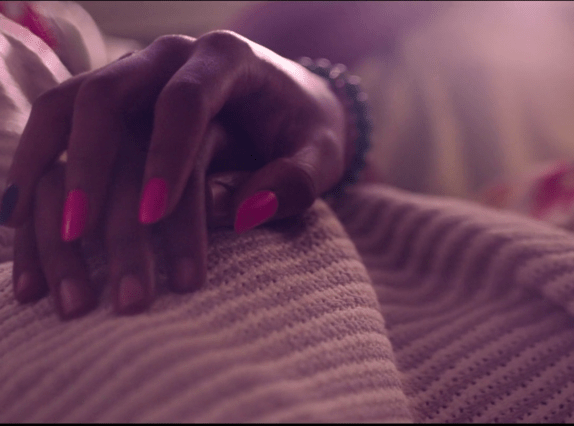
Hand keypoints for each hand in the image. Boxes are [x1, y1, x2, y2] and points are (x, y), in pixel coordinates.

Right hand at [2, 31, 347, 318]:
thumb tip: (247, 212)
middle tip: (79, 232)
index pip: (186, 100)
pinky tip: (25, 212)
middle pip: (109, 94)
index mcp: (229, 59)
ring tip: (37, 229)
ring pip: (70, 103)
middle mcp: (172, 56)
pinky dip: (41, 163)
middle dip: (90, 164)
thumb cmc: (307, 129)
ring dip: (48, 164)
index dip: (166, 156)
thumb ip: (298, 178)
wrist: (291, 102)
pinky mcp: (119, 99)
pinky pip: (63, 122)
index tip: (152, 215)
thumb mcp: (322, 153)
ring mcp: (138, 72)